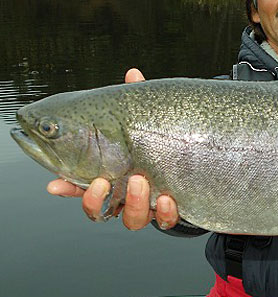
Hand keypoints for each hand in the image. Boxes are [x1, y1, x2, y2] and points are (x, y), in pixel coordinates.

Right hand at [46, 69, 180, 230]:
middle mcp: (127, 194)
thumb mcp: (151, 120)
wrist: (204, 163)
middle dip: (95, 199)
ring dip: (131, 203)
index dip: (67, 186)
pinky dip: (163, 213)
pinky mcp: (172, 213)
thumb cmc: (166, 139)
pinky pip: (163, 222)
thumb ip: (138, 102)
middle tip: (103, 181)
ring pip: (130, 219)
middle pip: (99, 209)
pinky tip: (166, 198)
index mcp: (114, 173)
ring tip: (138, 180)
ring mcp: (149, 206)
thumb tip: (133, 74)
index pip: (82, 184)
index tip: (55, 183)